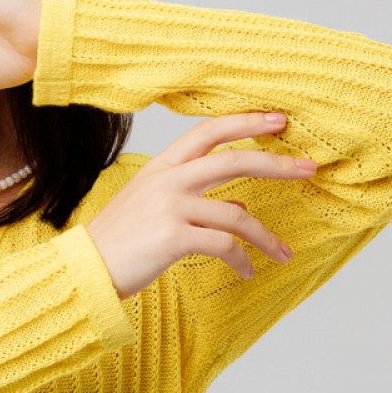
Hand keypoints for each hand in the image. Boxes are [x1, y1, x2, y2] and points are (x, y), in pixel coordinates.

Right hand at [84, 111, 317, 299]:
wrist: (84, 271)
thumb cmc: (119, 243)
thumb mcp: (153, 210)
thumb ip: (195, 202)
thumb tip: (242, 209)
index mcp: (161, 167)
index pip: (209, 132)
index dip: (247, 122)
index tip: (279, 120)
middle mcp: (167, 181)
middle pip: (233, 160)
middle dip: (276, 163)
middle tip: (308, 167)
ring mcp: (169, 208)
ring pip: (236, 214)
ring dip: (265, 236)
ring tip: (283, 253)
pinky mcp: (172, 239)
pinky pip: (223, 246)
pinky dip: (242, 260)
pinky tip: (247, 273)